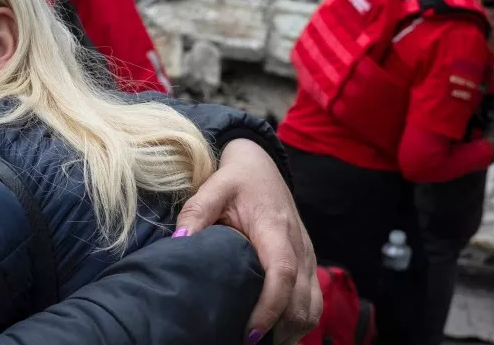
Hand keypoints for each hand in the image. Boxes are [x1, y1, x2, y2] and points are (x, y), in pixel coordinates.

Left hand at [175, 139, 320, 343]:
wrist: (262, 166)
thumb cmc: (237, 178)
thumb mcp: (214, 186)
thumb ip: (196, 211)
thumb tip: (179, 241)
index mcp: (275, 229)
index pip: (282, 274)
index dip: (269, 307)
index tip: (248, 332)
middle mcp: (299, 246)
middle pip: (301, 301)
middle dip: (279, 330)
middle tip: (244, 342)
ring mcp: (308, 257)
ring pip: (312, 307)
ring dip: (291, 330)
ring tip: (259, 340)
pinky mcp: (308, 263)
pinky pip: (314, 302)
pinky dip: (299, 322)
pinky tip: (275, 331)